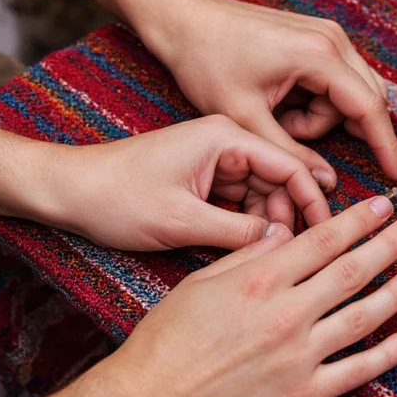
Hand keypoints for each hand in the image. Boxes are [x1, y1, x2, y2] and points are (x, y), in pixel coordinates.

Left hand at [45, 115, 331, 250]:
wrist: (67, 192)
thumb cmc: (116, 196)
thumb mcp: (182, 220)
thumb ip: (240, 234)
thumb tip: (286, 246)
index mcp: (225, 137)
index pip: (290, 165)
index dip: (314, 201)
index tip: (329, 234)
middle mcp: (227, 143)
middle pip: (281, 182)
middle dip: (289, 218)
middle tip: (293, 257)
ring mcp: (216, 162)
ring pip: (263, 196)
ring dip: (268, 226)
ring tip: (266, 259)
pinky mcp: (205, 180)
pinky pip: (241, 204)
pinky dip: (247, 227)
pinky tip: (247, 251)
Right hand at [105, 196, 396, 396]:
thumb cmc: (166, 343)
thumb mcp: (199, 284)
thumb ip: (246, 256)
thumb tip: (282, 235)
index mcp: (259, 281)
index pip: (322, 240)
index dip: (357, 221)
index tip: (382, 206)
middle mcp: (286, 313)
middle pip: (351, 271)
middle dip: (389, 245)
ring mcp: (299, 356)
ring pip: (363, 316)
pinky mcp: (303, 394)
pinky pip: (357, 370)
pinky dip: (388, 354)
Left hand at [139, 0, 396, 188]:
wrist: (187, 21)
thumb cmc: (208, 61)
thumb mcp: (246, 118)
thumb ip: (290, 153)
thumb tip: (327, 181)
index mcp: (319, 55)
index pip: (369, 107)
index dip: (385, 145)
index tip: (396, 175)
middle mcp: (332, 40)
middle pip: (365, 100)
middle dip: (337, 129)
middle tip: (292, 135)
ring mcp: (326, 35)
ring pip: (350, 93)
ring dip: (321, 117)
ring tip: (277, 118)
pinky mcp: (316, 39)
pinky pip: (335, 81)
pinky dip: (316, 102)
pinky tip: (282, 104)